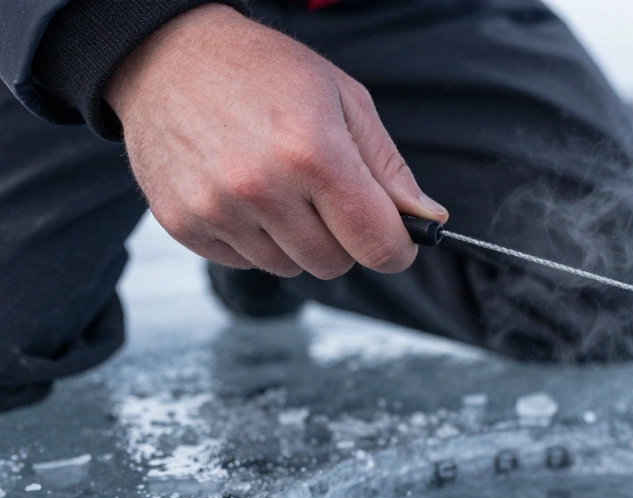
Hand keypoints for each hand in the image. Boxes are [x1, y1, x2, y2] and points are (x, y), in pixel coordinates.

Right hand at [105, 4, 446, 278]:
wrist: (166, 56)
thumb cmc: (262, 71)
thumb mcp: (344, 99)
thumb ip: (389, 167)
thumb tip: (428, 218)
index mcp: (313, 152)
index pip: (376, 244)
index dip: (397, 248)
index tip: (396, 239)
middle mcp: (261, 186)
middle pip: (334, 263)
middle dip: (343, 239)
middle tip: (327, 196)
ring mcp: (217, 208)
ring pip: (289, 267)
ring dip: (296, 240)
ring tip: (279, 186)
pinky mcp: (184, 223)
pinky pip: (244, 263)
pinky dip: (254, 240)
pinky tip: (244, 194)